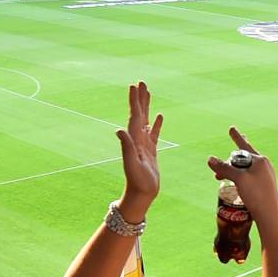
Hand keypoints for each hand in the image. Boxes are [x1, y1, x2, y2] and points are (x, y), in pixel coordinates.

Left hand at [115, 82, 161, 215]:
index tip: (134, 86)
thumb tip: (119, 130)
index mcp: (133, 139)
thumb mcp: (132, 164)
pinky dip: (156, 124)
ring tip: (148, 94)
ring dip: (146, 107)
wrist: (142, 194)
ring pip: (145, 121)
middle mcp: (137, 139)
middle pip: (139, 114)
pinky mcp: (151, 151)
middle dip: (140, 98)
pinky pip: (154, 133)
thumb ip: (126, 146)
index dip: (134, 100)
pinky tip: (158, 116)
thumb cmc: (138, 181)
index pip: (134, 115)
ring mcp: (144, 144)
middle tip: (141, 83)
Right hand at [208, 128, 277, 218]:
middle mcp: (265, 165)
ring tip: (220, 180)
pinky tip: (235, 185)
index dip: (236, 137)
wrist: (269, 216)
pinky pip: (250, 177)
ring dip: (232, 172)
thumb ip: (224, 168)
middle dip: (228, 163)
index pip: (243, 146)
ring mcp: (266, 176)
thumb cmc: (256, 195)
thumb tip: (210, 159)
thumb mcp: (238, 179)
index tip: (231, 128)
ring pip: (245, 169)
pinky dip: (239, 179)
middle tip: (217, 174)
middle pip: (242, 158)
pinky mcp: (265, 186)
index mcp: (260, 160)